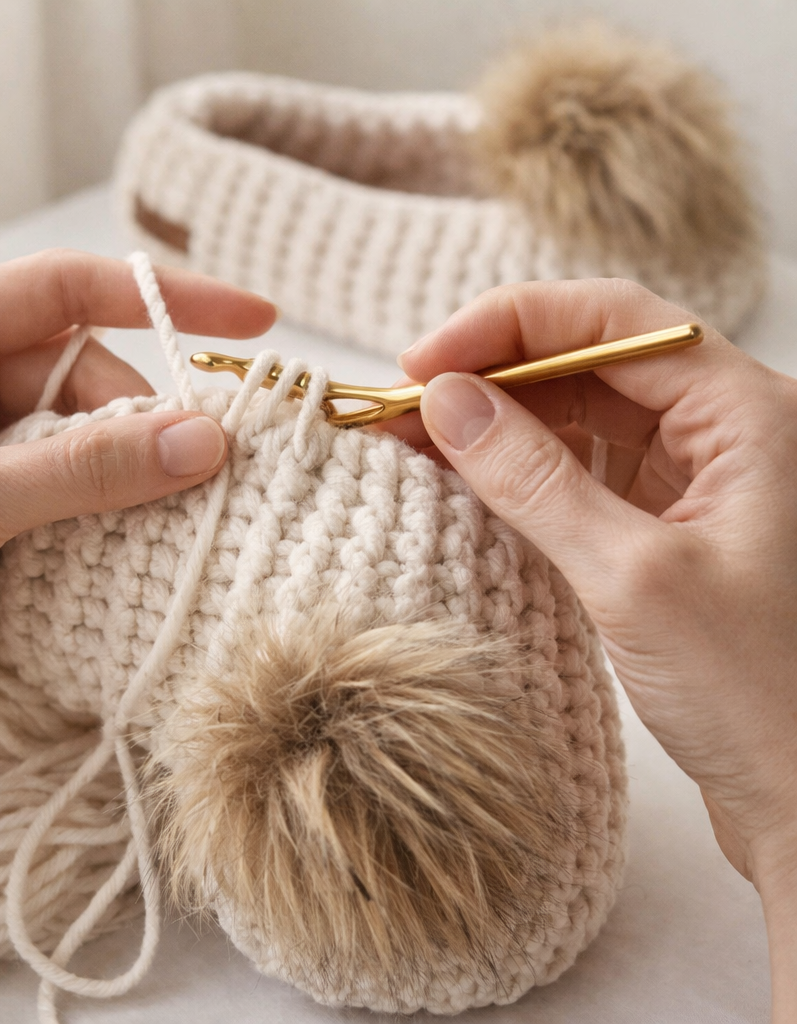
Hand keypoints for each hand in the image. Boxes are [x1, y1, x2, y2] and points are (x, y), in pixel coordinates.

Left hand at [0, 249, 276, 769]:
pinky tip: (138, 555)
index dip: (160, 297)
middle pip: (85, 381)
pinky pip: (73, 511)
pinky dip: (110, 529)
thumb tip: (203, 439)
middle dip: (145, 420)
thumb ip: (81, 469)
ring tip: (176, 521)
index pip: (63, 293)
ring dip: (132, 483)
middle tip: (201, 469)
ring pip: (85, 451)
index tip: (252, 322)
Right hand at [394, 279, 796, 1020]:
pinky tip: (463, 479)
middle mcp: (720, 430)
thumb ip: (534, 480)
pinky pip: (575, 472)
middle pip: (586, 361)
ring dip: (496, 422)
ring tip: (416, 440)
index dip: (509, 326)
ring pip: (575, 416)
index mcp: (745, 412)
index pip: (612, 321)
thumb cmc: (759, 692)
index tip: (425, 363)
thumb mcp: (631, 575)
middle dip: (491, 374)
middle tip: (405, 406)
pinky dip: (515, 471)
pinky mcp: (657, 526)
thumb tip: (446, 403)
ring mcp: (687, 478)